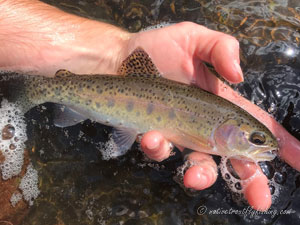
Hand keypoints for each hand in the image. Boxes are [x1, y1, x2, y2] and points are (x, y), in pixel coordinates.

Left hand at [126, 22, 299, 210]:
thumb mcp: (194, 39)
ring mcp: (180, 133)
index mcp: (220, 103)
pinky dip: (159, 148)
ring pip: (199, 163)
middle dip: (249, 179)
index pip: (255, 123)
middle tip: (260, 198)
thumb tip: (238, 74)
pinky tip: (152, 136)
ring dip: (200, 174)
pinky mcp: (156, 135)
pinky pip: (162, 151)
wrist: (119, 59)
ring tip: (193, 176)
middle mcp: (204, 123)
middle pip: (234, 156)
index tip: (299, 160)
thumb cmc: (157, 50)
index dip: (278, 142)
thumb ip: (220, 48)